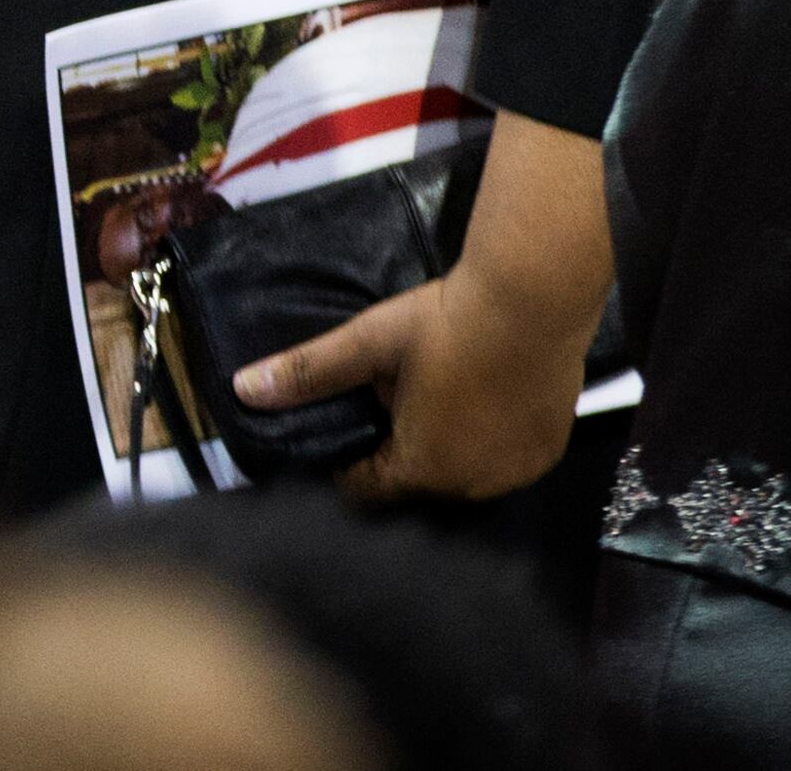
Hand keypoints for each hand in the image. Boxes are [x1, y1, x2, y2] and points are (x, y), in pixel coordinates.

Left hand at [234, 259, 591, 503]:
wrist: (533, 299)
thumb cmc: (445, 323)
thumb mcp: (369, 343)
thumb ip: (308, 373)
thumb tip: (243, 390)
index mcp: (423, 469)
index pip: (369, 492)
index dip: (348, 465)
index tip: (341, 434)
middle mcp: (473, 487)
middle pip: (418, 487)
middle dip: (395, 457)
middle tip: (384, 408)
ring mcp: (516, 473)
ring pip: (462, 478)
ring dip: (442, 453)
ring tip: (428, 405)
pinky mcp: (546, 453)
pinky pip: (501, 463)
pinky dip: (483, 445)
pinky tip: (473, 405)